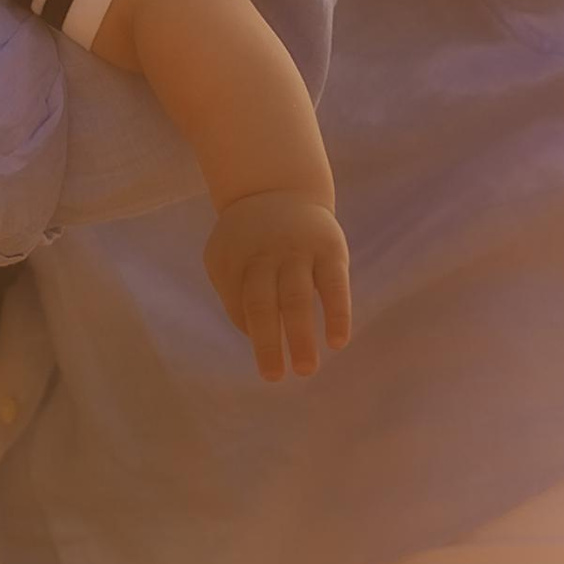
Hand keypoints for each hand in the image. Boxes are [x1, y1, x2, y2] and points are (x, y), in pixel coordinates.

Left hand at [203, 192, 352, 381]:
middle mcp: (265, 254)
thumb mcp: (224, 255)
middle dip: (268, 342)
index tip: (265, 348)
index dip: (250, 328)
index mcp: (235, 258)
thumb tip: (254, 334)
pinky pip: (334, 285)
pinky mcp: (330, 249)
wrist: (277, 186)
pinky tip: (338, 341)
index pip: (238, 303)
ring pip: (298, 297)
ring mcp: (298, 250)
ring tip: (306, 369)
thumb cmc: (249, 237)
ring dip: (301, 335)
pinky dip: (337, 313)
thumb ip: (232, 293)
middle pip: (263, 303)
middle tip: (274, 378)